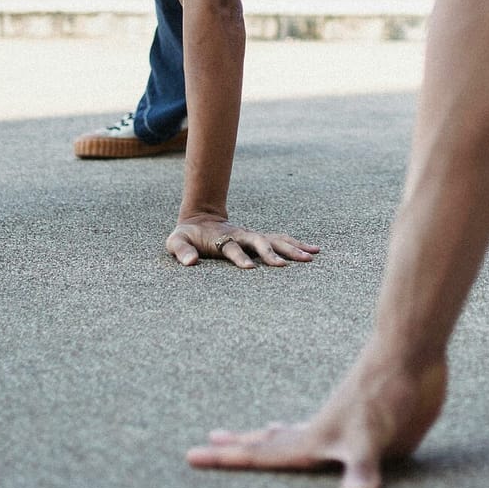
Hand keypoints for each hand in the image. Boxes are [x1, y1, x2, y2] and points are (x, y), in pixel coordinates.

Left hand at [165, 217, 318, 268]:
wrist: (199, 219)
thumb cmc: (186, 235)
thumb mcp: (176, 241)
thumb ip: (182, 251)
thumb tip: (189, 263)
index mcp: (222, 238)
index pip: (232, 248)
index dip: (240, 257)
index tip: (250, 269)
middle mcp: (241, 235)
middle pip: (260, 242)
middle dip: (274, 253)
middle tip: (287, 265)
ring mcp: (251, 235)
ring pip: (276, 240)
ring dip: (293, 247)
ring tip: (311, 256)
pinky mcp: (258, 238)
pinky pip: (281, 240)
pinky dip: (296, 244)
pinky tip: (312, 251)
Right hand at [186, 350, 447, 487]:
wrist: (409, 349)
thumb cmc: (390, 395)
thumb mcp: (374, 438)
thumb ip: (360, 468)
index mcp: (314, 442)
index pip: (261, 456)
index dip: (227, 459)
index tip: (191, 455)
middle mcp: (320, 432)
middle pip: (269, 443)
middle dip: (238, 447)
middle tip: (204, 444)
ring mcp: (338, 421)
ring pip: (293, 432)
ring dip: (270, 436)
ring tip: (254, 432)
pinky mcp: (359, 416)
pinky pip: (321, 427)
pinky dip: (304, 430)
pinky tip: (307, 425)